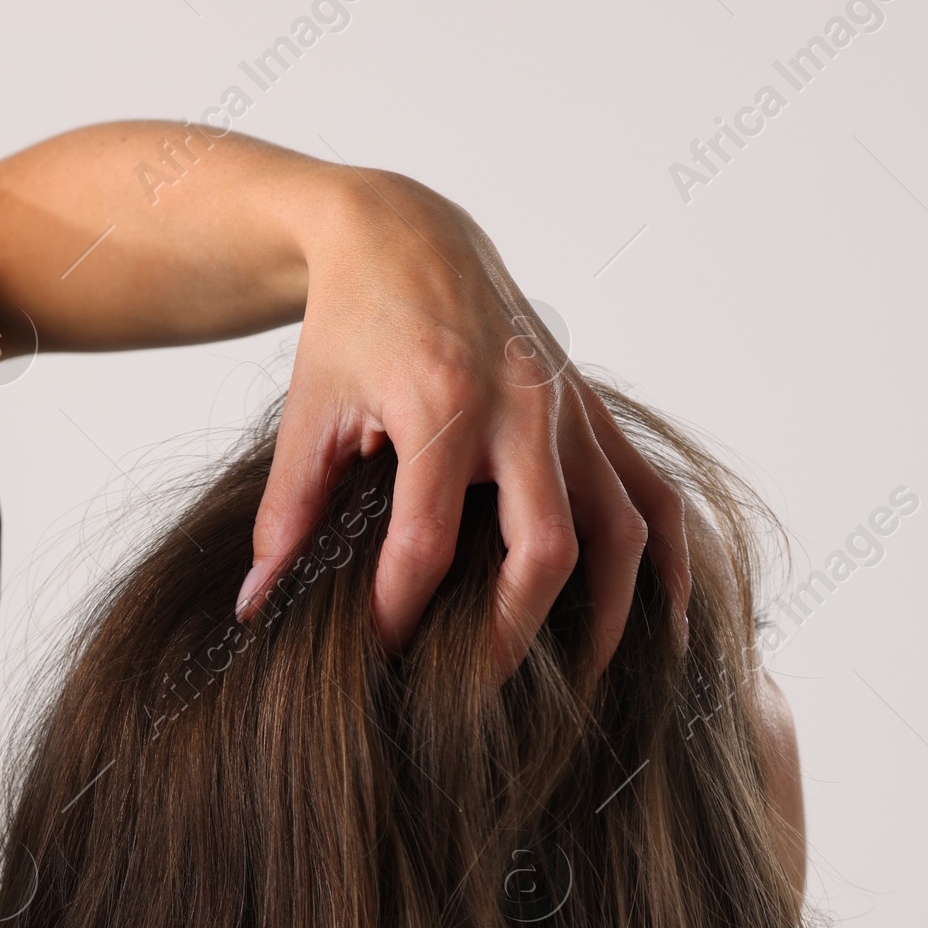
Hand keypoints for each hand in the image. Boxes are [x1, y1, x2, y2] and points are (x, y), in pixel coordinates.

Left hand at [239, 170, 689, 676]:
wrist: (405, 231)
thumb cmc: (348, 326)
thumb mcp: (306, 413)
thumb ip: (286, 514)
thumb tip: (257, 609)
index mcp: (440, 402)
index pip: (427, 543)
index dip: (399, 613)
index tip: (378, 659)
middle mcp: (521, 405)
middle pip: (544, 551)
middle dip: (511, 635)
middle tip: (473, 696)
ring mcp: (571, 409)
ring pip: (622, 530)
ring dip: (607, 616)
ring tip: (578, 682)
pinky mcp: (595, 411)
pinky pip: (655, 494)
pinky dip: (671, 563)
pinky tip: (667, 624)